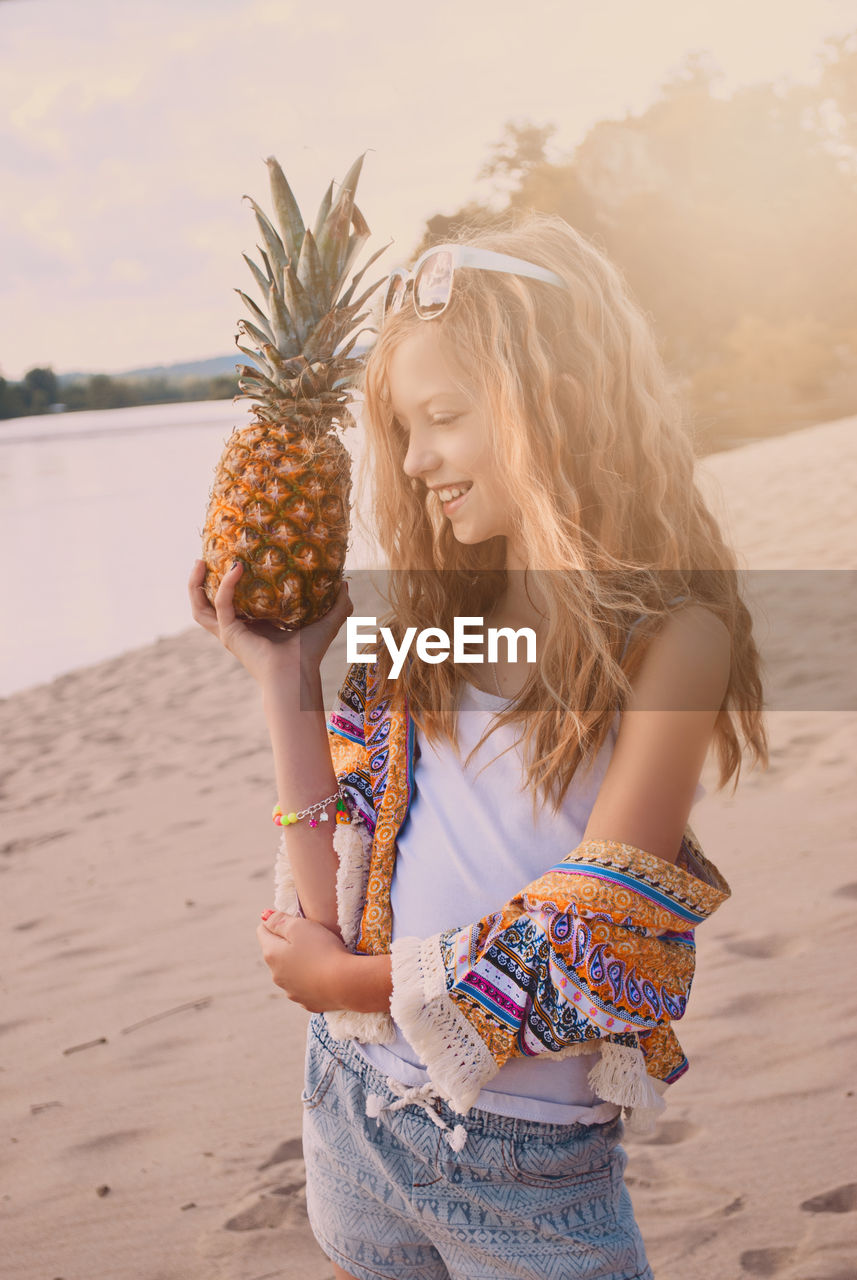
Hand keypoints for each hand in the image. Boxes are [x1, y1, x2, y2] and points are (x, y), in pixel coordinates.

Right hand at [188, 560, 351, 687]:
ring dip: (195, 585)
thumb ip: (337, 604)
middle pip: (206, 605)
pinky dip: (226, 586)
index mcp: (253, 626)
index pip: (233, 602)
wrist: (298, 674)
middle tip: (203, 560)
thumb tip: (344, 583)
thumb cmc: (309, 654)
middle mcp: (237, 629)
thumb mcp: (326, 622)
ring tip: (200, 562)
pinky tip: (237, 568)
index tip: (232, 559)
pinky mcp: (230, 633)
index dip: (228, 583)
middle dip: (199, 583)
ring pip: (200, 608)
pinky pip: (222, 604)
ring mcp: (229, 632)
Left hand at [256, 910, 349, 1011]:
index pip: (263, 930)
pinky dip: (311, 978)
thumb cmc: (323, 950)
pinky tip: (325, 974)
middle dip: (288, 943)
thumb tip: (264, 917)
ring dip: (299, 962)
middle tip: (311, 937)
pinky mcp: (307, 1002)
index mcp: (271, 954)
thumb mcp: (299, 927)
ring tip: (320, 956)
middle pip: (276, 952)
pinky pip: (304, 985)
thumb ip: (279, 921)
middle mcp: (276, 975)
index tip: (296, 920)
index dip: (278, 921)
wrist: (346, 985)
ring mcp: (291, 991)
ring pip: (290, 970)